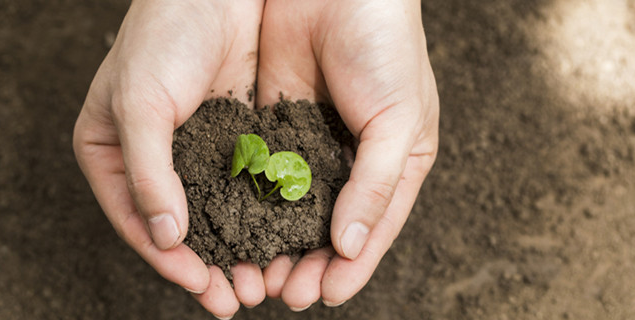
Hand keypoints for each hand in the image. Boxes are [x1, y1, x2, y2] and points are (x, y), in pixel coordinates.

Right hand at [72, 0, 265, 317]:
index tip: (201, 287)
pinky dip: (255, 215)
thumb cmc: (161, 37)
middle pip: (175, 225)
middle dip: (205, 265)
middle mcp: (148, 158)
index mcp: (109, 152)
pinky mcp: (229, 137)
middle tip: (235, 301)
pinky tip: (275, 239)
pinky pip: (240, 186)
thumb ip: (148, 174)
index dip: (167, 259)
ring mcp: (190, 149)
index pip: (136, 219)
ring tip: (259, 283)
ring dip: (234, 248)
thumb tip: (166, 236)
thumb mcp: (140, 106)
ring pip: (212, 212)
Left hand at [255, 0, 438, 309]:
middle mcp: (350, 162)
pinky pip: (262, 174)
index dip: (349, 267)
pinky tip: (235, 229)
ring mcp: (310, 145)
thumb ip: (376, 184)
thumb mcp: (399, 121)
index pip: (371, 229)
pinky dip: (250, 205)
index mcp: (393, 165)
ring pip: (289, 210)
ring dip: (274, 244)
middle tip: (281, 293)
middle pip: (326, 228)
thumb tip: (352, 246)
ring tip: (255, 275)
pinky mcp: (274, 125)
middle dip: (305, 263)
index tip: (322, 295)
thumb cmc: (387, 48)